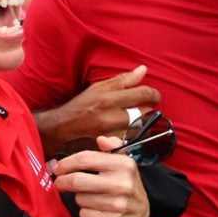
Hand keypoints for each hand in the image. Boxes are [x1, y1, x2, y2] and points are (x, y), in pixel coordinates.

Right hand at [37, 66, 160, 153]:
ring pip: (141, 130)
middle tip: (146, 111)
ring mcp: (111, 134)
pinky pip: (131, 142)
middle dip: (149, 112)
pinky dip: (134, 138)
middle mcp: (110, 116)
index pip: (142, 94)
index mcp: (109, 98)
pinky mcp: (110, 146)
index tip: (154, 97)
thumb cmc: (82, 106)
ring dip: (143, 126)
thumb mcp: (99, 88)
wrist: (63, 128)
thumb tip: (143, 69)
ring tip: (139, 122)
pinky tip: (130, 134)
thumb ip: (124, 80)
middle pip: (145, 114)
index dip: (154, 95)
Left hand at [53, 136, 148, 216]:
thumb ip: (113, 148)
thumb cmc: (127, 186)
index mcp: (123, 165)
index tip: (58, 168)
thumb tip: (102, 140)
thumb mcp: (125, 164)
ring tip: (90, 197)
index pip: (86, 159)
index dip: (67, 163)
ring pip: (80, 199)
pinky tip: (95, 210)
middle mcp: (122, 183)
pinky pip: (84, 215)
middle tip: (60, 183)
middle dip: (63, 182)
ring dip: (80, 198)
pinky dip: (86, 213)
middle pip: (77, 180)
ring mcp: (118, 204)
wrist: (142, 215)